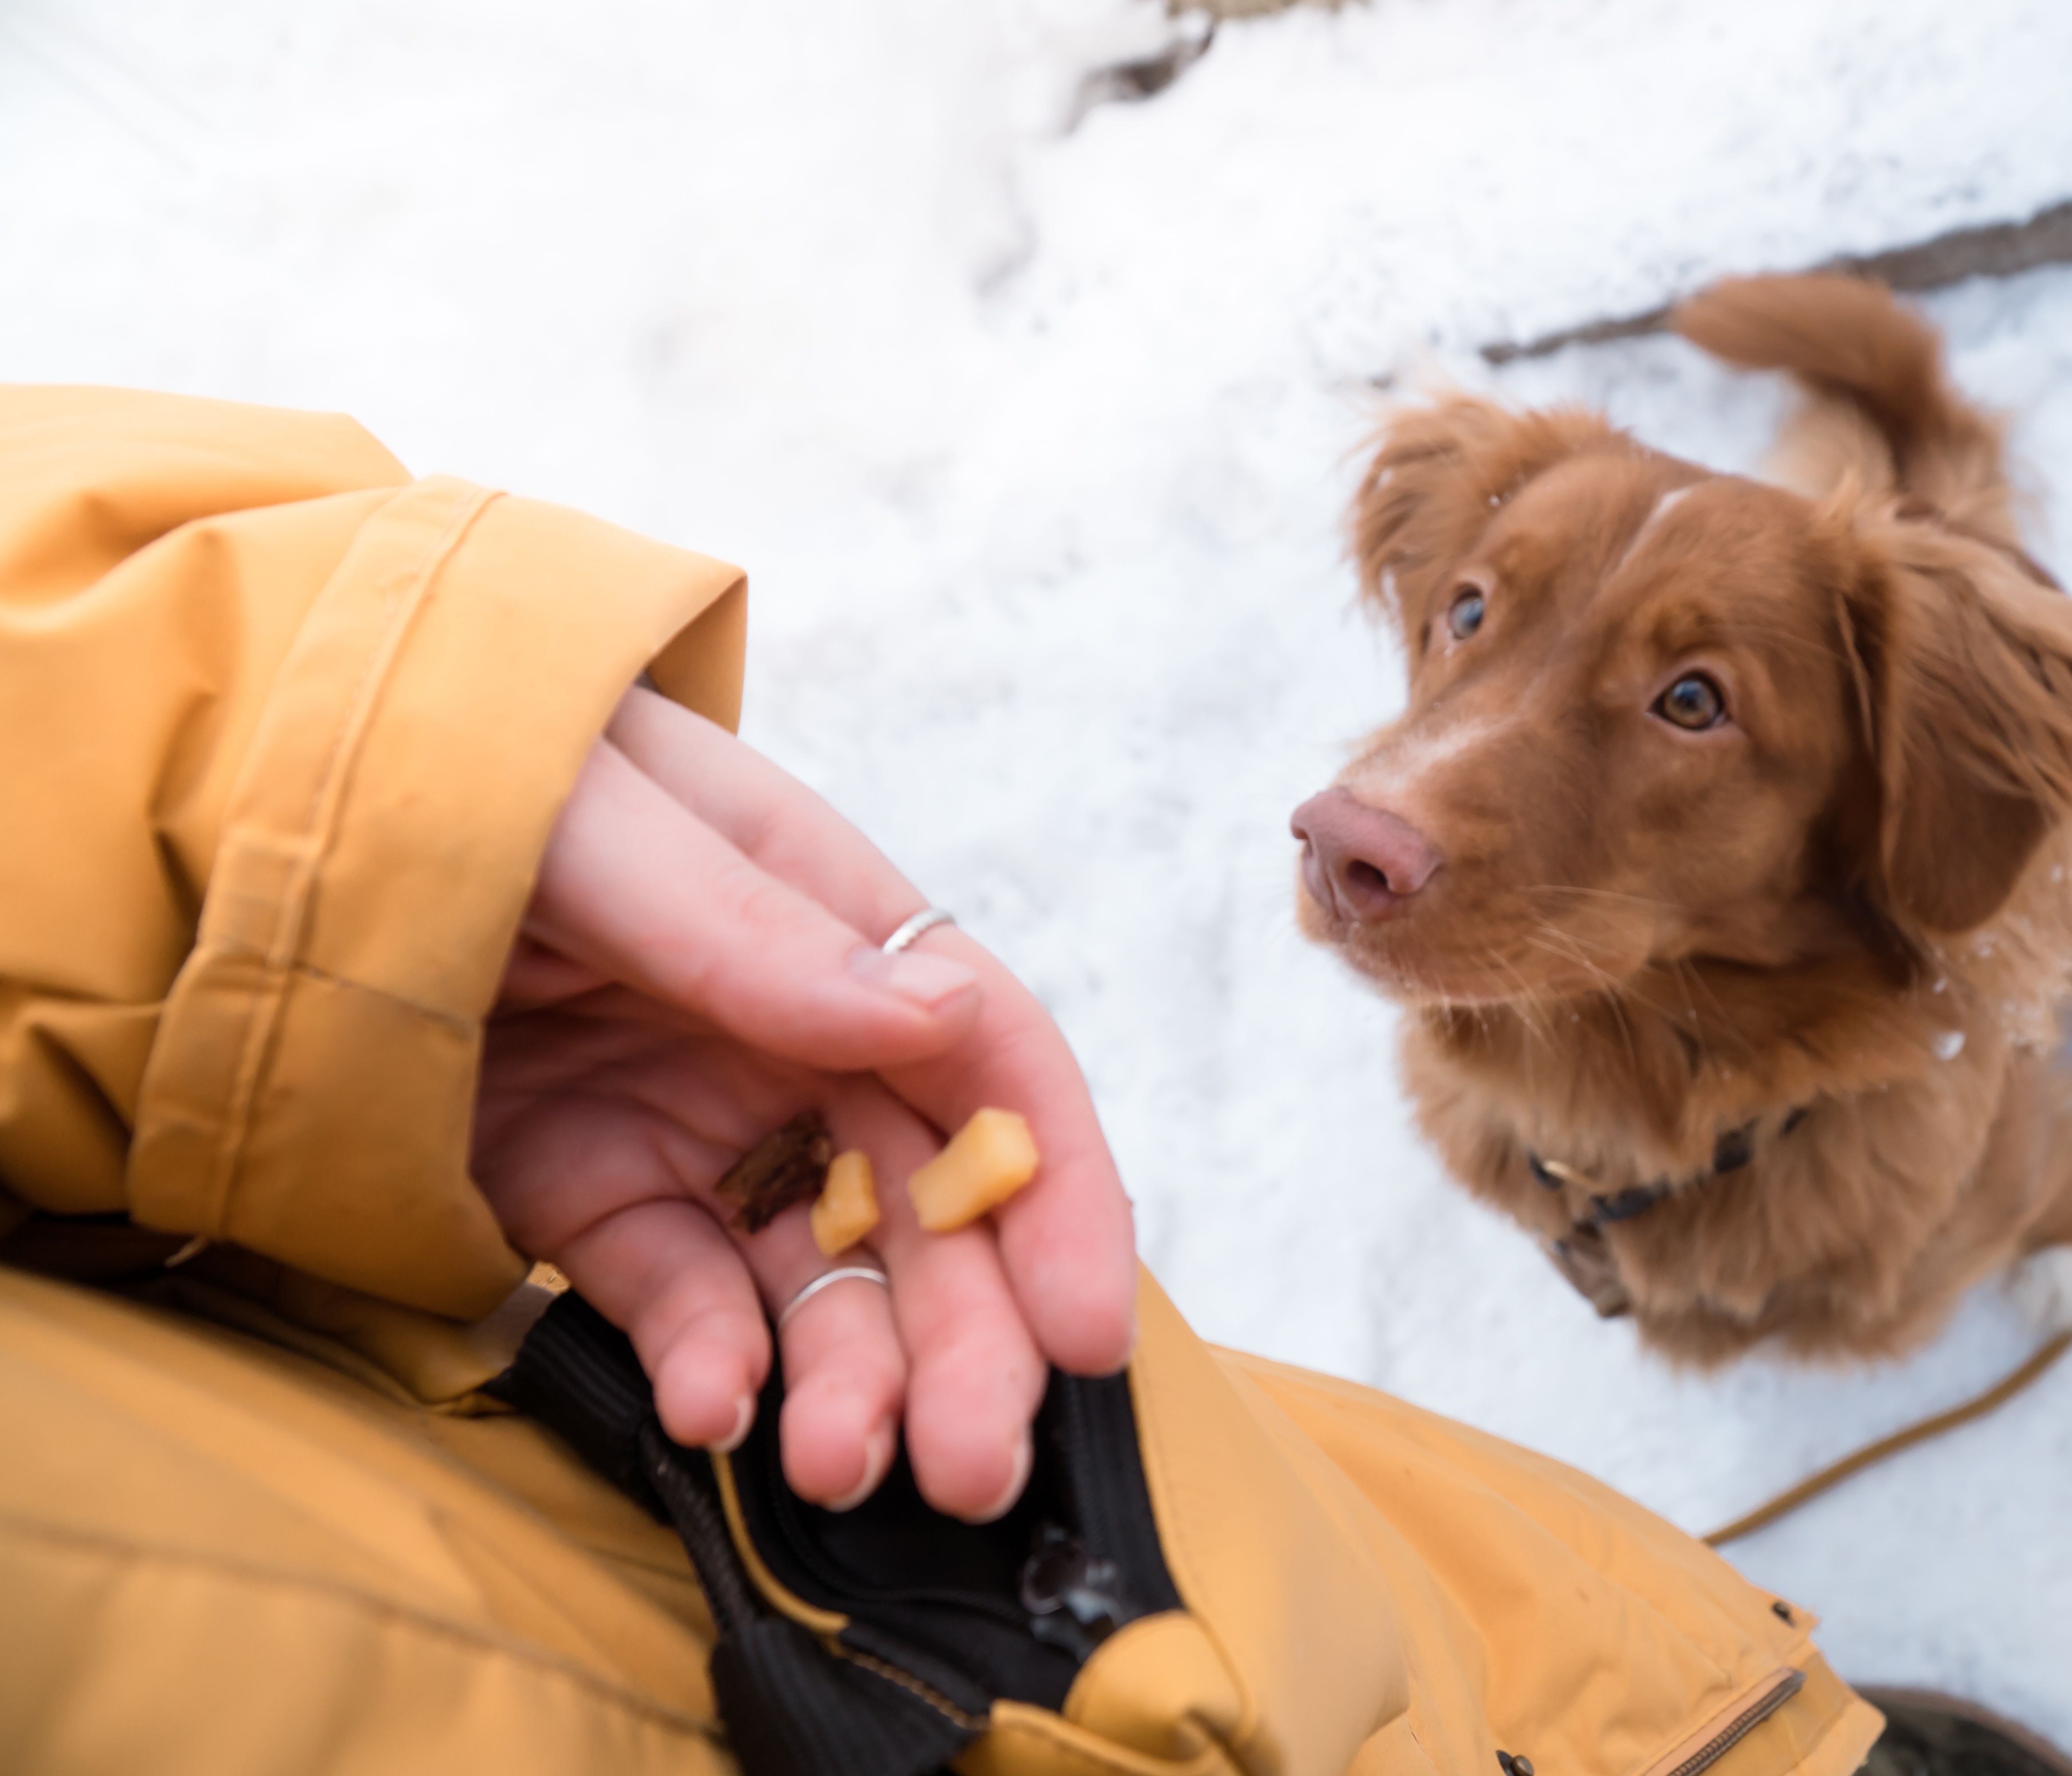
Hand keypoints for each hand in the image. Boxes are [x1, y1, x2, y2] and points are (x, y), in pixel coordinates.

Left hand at [472, 687, 1134, 1520]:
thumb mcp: (602, 824)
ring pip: (819, 1276)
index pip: (992, 1065)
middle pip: (927, 1206)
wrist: (252, 789)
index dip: (1063, 1196)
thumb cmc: (449, 758)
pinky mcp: (588, 1194)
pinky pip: (674, 1297)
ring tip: (836, 1465)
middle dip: (967, 1340)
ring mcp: (693, 1122)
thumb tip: (929, 1011)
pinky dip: (704, 1364)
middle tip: (967, 1468)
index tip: (1091, 1330)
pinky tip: (711, 1410)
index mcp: (834, 924)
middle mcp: (792, 1036)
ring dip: (849, 1379)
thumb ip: (754, 929)